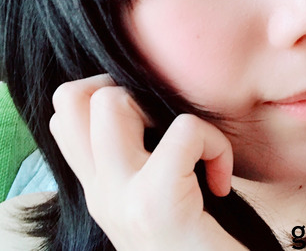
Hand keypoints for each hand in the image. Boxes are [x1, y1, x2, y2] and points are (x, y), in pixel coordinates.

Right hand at [50, 74, 246, 249]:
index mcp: (99, 185)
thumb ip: (138, 159)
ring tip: (188, 147)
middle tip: (166, 126)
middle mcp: (99, 190)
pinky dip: (216, 144)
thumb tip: (150, 106)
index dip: (106, 92)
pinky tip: (220, 182)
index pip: (65, 112)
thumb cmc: (194, 242)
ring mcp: (120, 197)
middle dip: (128, 90)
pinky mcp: (156, 204)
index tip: (151, 117)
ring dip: (164, 109)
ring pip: (112, 103)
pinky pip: (186, 131)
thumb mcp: (152, 198)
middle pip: (74, 97)